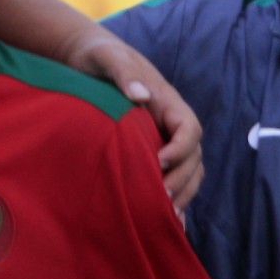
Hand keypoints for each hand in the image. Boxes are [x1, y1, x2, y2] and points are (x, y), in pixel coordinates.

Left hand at [63, 26, 204, 210]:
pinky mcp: (150, 150)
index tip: (159, 162)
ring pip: (188, 170)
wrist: (86, 60)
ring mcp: (163, 138)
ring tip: (166, 218)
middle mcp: (170, 122)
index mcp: (167, 101)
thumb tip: (140, 95)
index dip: (181, 148)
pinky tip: (165, 221)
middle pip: (193, 156)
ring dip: (183, 193)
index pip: (189, 128)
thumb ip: (123, 73)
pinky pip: (172, 176)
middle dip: (182, 179)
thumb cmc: (99, 57)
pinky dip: (174, 197)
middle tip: (161, 199)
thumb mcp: (108, 58)